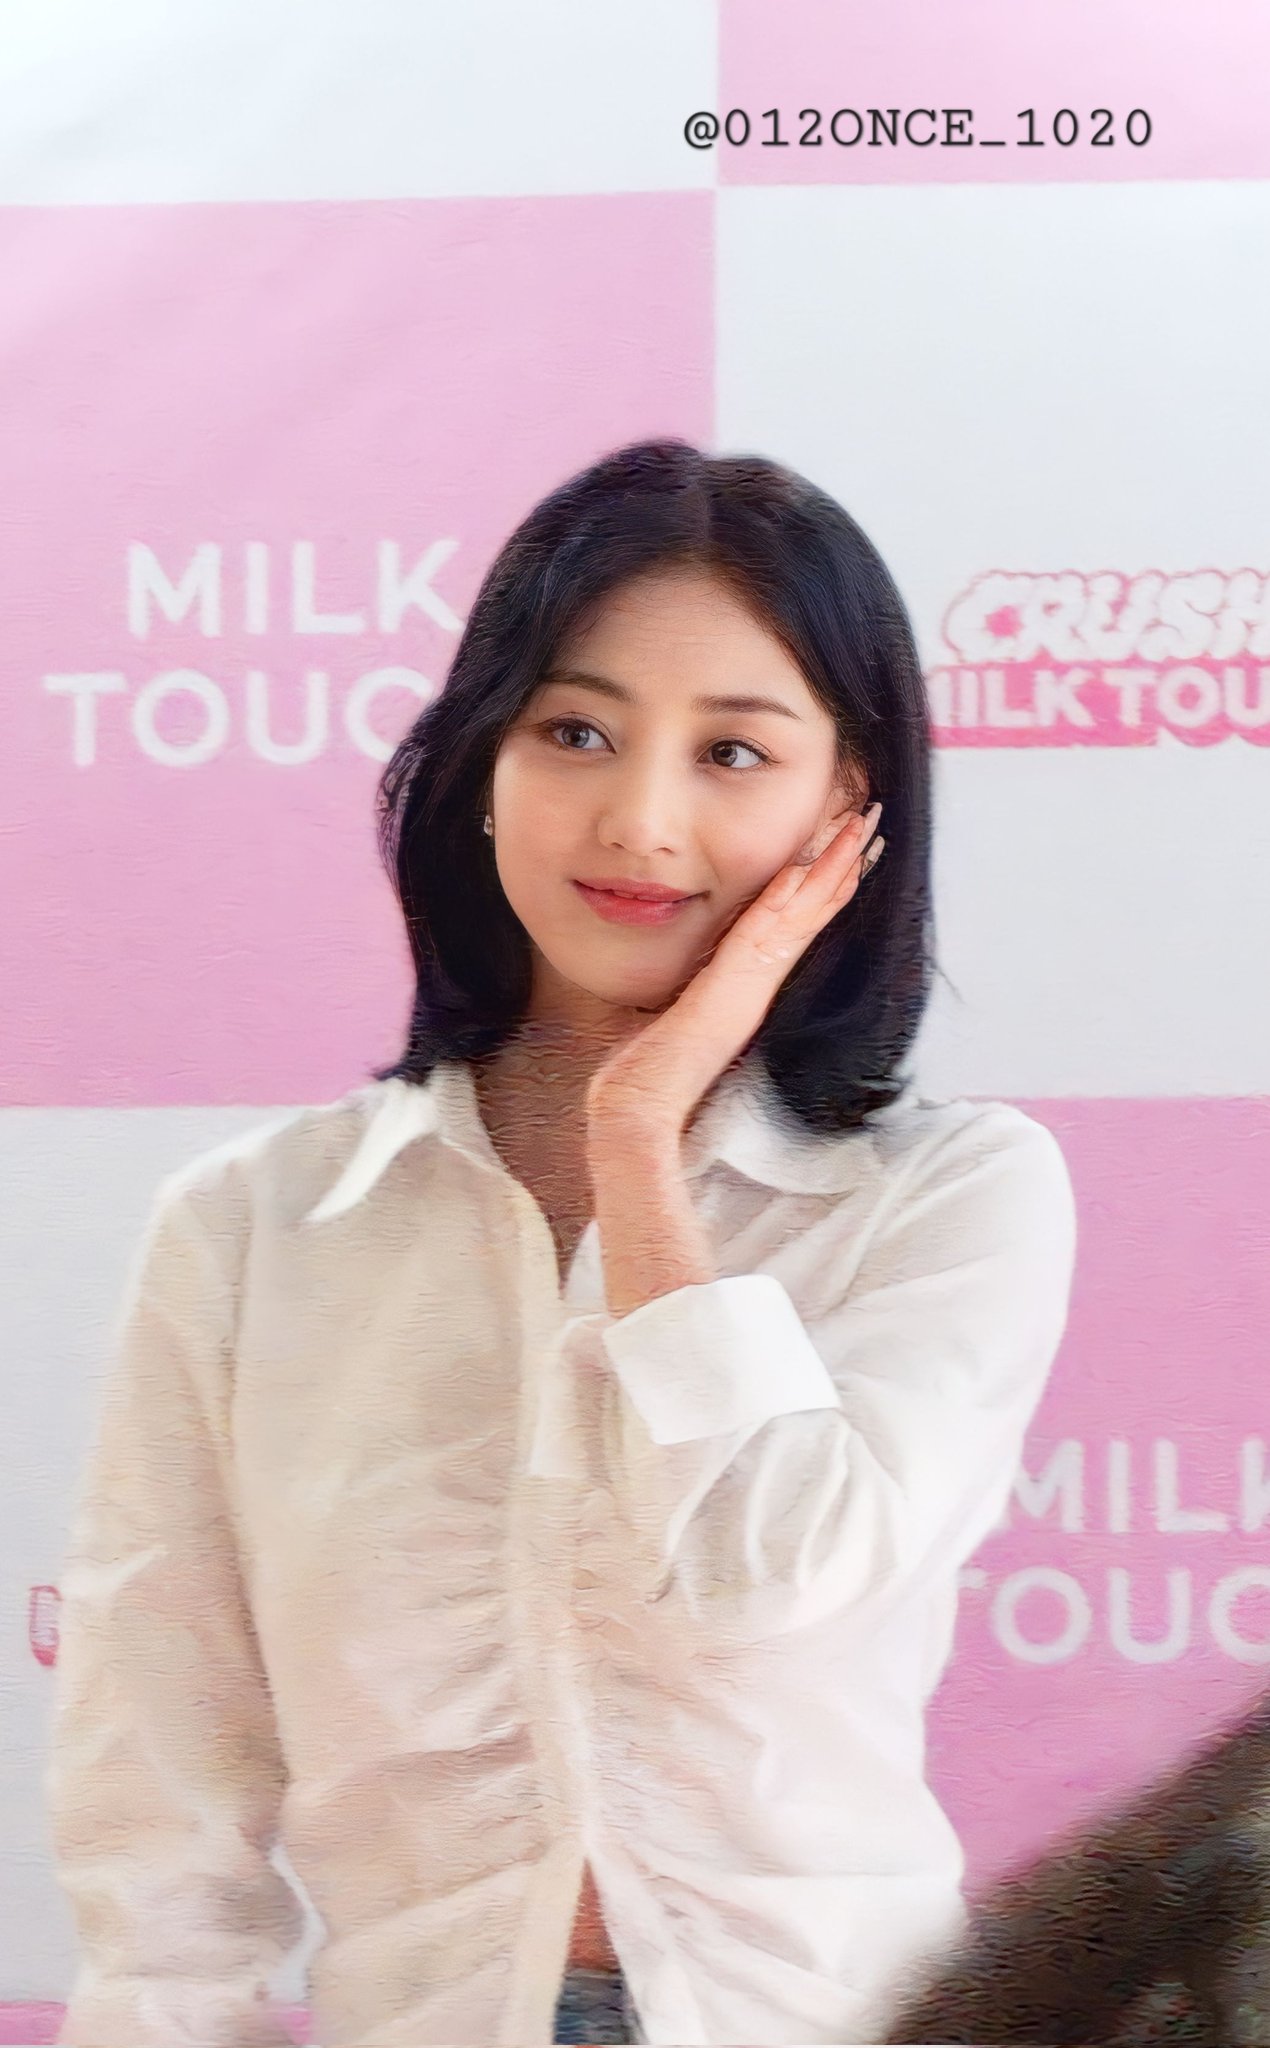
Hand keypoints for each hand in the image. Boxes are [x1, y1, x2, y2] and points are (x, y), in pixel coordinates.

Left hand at [585, 800, 884, 1145]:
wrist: (639, 1108)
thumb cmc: (647, 1070)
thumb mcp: (672, 1011)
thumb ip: (688, 989)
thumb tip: (679, 972)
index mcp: (745, 981)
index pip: (795, 919)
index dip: (823, 882)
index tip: (847, 846)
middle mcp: (756, 980)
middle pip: (810, 909)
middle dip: (842, 863)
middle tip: (871, 819)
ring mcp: (749, 986)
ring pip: (800, 915)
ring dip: (831, 870)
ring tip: (860, 830)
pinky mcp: (732, 993)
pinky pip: (765, 935)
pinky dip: (788, 901)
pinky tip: (804, 869)